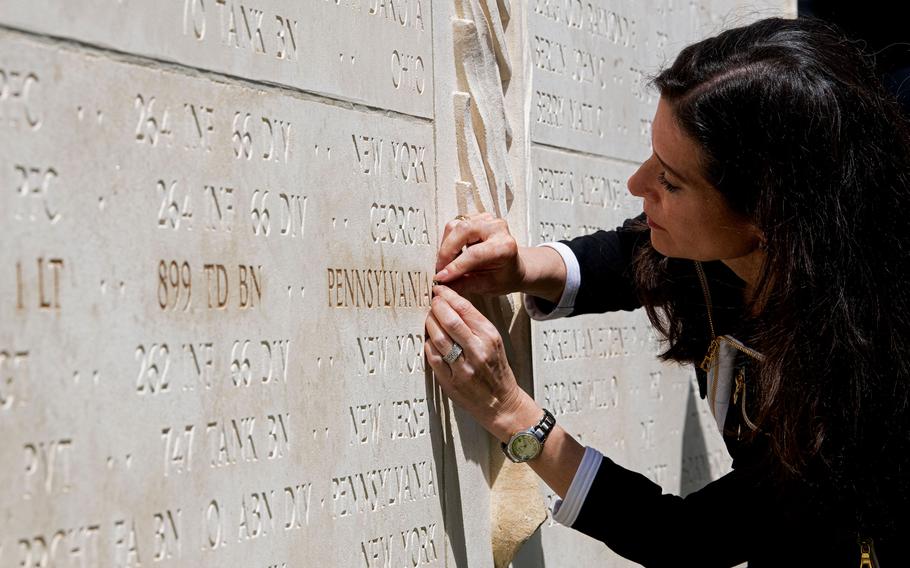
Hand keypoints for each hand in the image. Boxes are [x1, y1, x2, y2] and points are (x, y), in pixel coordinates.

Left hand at [424, 285, 539, 441]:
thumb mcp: (493, 341)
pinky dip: (429, 346)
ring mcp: (463, 367)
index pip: (465, 308)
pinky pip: (433, 358)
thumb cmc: (495, 368)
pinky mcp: (451, 381)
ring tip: (429, 319)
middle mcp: (478, 350)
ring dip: (430, 324)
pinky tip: (430, 341)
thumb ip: (474, 323)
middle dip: (436, 307)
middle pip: (449, 320)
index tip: (439, 290)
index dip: (448, 296)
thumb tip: (450, 303)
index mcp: (489, 336)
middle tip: (432, 302)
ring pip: (438, 338)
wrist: (500, 402)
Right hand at [434, 213, 523, 295]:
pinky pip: (454, 225)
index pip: (474, 253)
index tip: (441, 277)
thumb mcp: (486, 286)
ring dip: (445, 246)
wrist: (512, 268)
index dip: (454, 266)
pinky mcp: (476, 218)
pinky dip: (448, 240)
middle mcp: (497, 228)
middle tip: (440, 270)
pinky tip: (453, 254)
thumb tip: (443, 284)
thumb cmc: (503, 277)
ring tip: (447, 263)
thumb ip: (464, 284)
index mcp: (505, 246)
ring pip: (455, 226)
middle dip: (446, 252)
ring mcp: (487, 220)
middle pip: (462, 231)